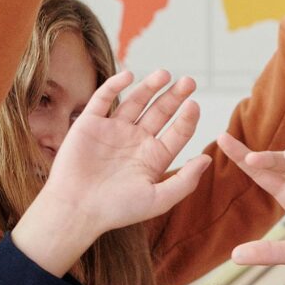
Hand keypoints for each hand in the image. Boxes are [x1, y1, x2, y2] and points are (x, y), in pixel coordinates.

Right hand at [12, 70, 207, 275]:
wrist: (76, 210)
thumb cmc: (117, 210)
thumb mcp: (158, 200)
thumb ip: (185, 181)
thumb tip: (208, 159)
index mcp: (153, 157)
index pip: (177, 132)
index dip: (187, 118)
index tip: (194, 105)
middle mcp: (135, 141)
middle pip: (160, 112)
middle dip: (174, 96)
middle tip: (189, 81)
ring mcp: (113, 130)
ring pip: (135, 101)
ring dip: (150, 86)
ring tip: (165, 74)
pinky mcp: (90, 124)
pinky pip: (103, 99)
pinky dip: (115, 85)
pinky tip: (129, 75)